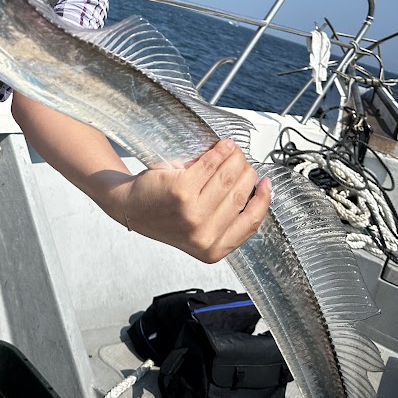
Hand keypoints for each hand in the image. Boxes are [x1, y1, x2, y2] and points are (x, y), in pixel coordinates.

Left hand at [121, 139, 271, 262]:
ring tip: (233, 151)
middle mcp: (204, 235)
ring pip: (227, 177)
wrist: (132, 207)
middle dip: (246, 172)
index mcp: (213, 250)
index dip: (262, 199)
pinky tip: (222, 146)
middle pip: (240, 194)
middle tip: (242, 162)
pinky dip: (218, 152)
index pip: (251, 222)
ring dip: (233, 158)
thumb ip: (226, 218)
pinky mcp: (181, 191)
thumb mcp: (201, 230)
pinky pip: (209, 165)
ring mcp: (193, 213)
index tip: (265, 184)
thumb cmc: (164, 215)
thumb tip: (255, 187)